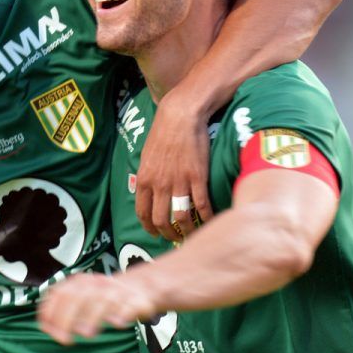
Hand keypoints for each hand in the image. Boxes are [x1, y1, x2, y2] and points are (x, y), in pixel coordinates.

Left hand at [38, 273, 153, 344]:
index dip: (51, 311)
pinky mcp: (137, 300)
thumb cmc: (107, 295)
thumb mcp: (84, 294)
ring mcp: (118, 291)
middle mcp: (97, 284)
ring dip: (93, 316)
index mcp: (81, 282)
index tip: (46, 329)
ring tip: (86, 334)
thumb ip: (65, 306)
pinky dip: (123, 313)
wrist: (142, 285)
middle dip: (67, 318)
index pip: (61, 293)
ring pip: (104, 300)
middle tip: (63, 339)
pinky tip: (118, 323)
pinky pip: (130, 305)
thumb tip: (45, 325)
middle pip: (78, 298)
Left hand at [136, 90, 212, 240]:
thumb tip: (146, 188)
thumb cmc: (163, 132)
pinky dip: (206, 217)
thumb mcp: (147, 155)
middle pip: (161, 219)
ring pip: (181, 217)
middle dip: (168, 233)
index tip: (155, 233)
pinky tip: (209, 221)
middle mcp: (160, 184)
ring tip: (192, 234)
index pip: (142, 212)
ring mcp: (179, 182)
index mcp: (145, 179)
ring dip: (187, 230)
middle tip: (175, 237)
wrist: (180, 116)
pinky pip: (202, 205)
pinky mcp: (197, 177)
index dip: (148, 227)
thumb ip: (147, 174)